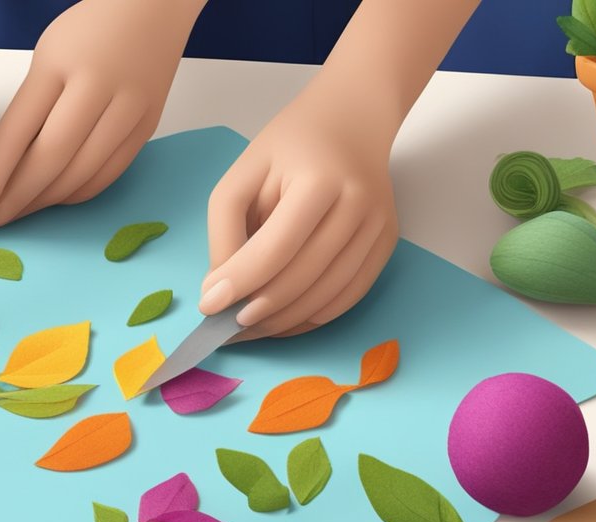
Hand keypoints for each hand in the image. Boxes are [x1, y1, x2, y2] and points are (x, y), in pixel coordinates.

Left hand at [0, 0, 204, 225]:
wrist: (154, 10)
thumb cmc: (93, 29)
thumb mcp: (47, 55)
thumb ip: (31, 108)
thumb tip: (6, 169)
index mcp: (58, 65)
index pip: (16, 133)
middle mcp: (96, 88)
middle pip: (50, 160)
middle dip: (16, 198)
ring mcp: (128, 110)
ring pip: (81, 175)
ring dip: (45, 201)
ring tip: (20, 210)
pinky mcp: (148, 126)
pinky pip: (108, 174)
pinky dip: (78, 193)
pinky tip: (56, 197)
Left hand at [199, 94, 398, 339]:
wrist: (351, 121)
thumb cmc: (290, 147)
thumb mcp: (243, 174)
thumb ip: (226, 230)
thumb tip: (221, 290)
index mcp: (318, 180)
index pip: (275, 248)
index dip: (240, 282)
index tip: (208, 305)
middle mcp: (357, 205)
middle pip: (302, 277)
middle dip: (259, 310)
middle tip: (226, 325)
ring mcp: (378, 227)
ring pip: (327, 296)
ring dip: (283, 322)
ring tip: (249, 327)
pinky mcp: (387, 243)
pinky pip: (349, 296)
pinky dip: (312, 317)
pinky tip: (282, 320)